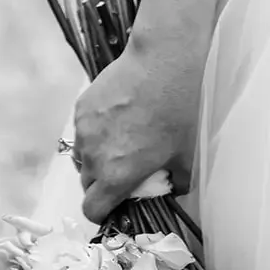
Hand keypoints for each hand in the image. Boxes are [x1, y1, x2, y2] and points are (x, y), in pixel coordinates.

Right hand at [73, 36, 204, 223]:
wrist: (165, 59)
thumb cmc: (179, 107)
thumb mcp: (187, 154)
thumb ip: (177, 182)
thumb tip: (173, 189)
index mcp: (116, 175)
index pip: (92, 210)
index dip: (104, 211)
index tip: (116, 202)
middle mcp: (93, 156)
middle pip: (87, 184)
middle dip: (103, 182)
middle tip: (126, 166)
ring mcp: (84, 129)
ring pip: (82, 156)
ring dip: (96, 157)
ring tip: (121, 138)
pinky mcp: (83, 105)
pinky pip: (83, 130)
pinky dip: (95, 130)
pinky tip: (118, 114)